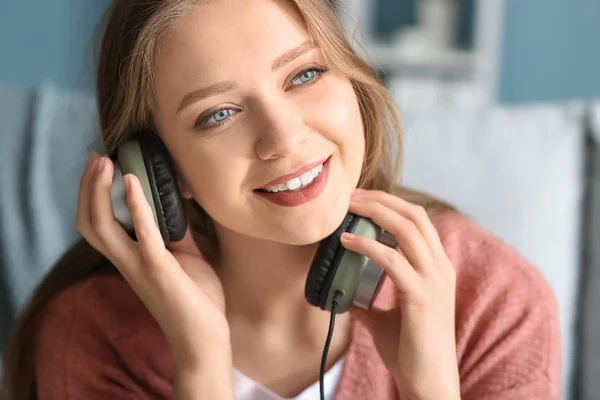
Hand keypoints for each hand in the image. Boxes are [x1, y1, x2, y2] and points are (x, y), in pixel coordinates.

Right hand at [75, 152, 229, 369]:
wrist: (205, 336)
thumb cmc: (195, 297)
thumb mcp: (184, 255)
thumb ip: (175, 231)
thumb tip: (177, 202)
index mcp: (130, 259)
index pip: (97, 225)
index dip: (92, 196)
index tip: (101, 166)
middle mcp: (126, 262)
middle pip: (89, 222)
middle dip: (87, 188)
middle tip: (96, 158)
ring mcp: (139, 266)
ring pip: (101, 227)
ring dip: (100, 192)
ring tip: (105, 164)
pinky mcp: (158, 269)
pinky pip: (142, 234)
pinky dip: (136, 207)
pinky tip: (133, 183)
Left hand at [341, 189, 459, 399]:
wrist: (428, 383)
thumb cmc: (410, 352)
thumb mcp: (385, 320)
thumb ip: (369, 303)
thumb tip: (345, 295)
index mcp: (437, 269)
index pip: (418, 221)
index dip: (390, 204)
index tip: (361, 199)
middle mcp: (441, 268)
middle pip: (414, 215)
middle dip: (382, 199)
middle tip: (351, 196)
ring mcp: (434, 280)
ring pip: (407, 228)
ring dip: (376, 211)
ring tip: (348, 208)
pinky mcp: (421, 296)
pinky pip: (392, 259)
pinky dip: (367, 245)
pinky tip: (346, 241)